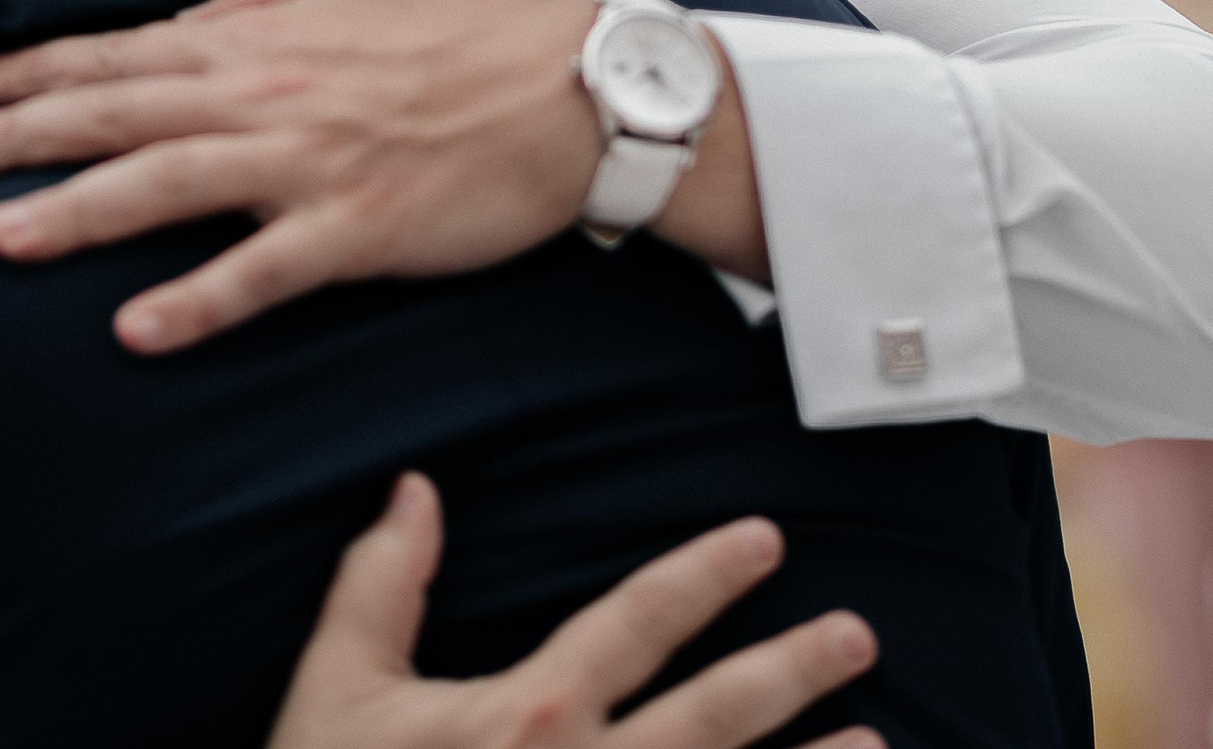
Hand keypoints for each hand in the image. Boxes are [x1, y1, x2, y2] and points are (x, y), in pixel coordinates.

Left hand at [0, 0, 609, 352]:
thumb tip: (188, 17)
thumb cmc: (462, 30)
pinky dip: (199, 299)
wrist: (572, 88)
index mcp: (259, 37)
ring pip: (168, 186)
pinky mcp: (357, 228)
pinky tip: (137, 330)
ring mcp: (309, 164)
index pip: (122, 53)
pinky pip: (263, 272)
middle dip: (14, 139)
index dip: (36, 70)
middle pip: (116, 117)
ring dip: (76, 213)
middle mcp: (266, 96)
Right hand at [270, 472, 879, 748]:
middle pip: (716, 713)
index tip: (763, 539)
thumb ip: (381, 585)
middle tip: (856, 633)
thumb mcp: (336, 689)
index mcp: (527, 715)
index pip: (638, 621)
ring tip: (876, 743)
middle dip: (791, 666)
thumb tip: (414, 488)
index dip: (705, 574)